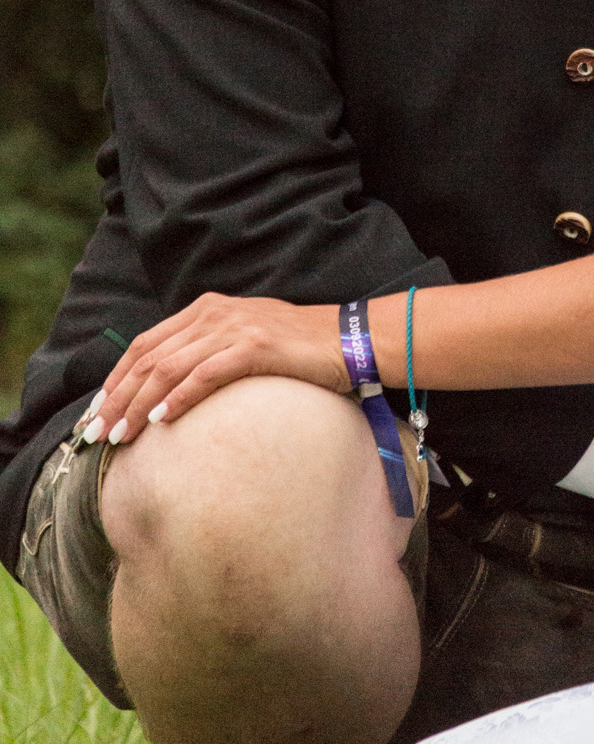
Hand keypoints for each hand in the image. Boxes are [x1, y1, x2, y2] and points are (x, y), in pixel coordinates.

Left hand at [86, 293, 346, 442]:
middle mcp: (215, 312)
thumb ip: (206, 353)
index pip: (146, 343)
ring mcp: (235, 327)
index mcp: (207, 308)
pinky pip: (205, 374)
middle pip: (149, 357)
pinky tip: (163, 421)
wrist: (347, 339)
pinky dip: (179, 398)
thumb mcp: (243, 341)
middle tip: (95, 433)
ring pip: (169, 367)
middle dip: (116, 398)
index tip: (96, 413)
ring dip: (139, 405)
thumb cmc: (297, 348)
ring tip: (120, 435)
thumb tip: (167, 393)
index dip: (116, 379)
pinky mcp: (255, 347)